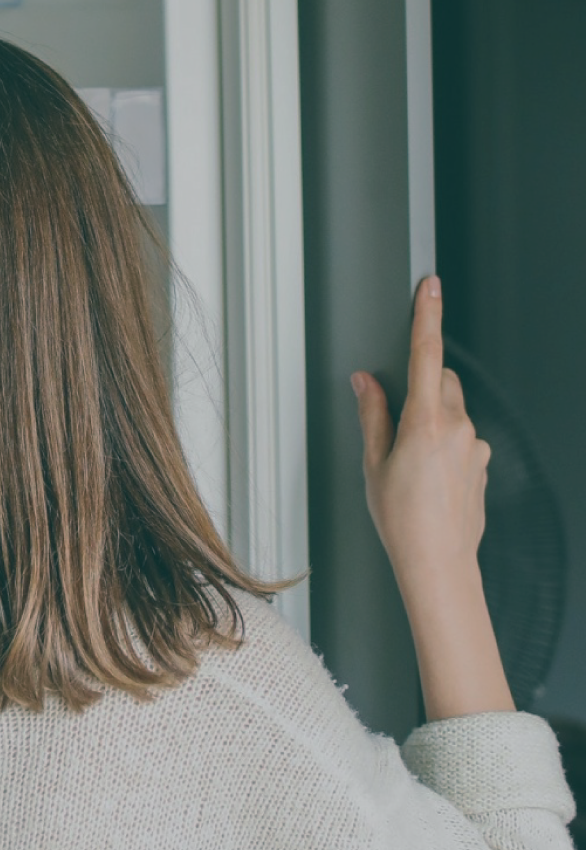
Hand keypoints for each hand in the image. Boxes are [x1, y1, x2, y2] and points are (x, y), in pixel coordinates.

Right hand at [351, 275, 489, 579]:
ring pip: (453, 411)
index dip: (427, 315)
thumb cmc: (403, 521)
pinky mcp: (483, 463)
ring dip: (432, 420)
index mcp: (425, 422)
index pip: (425, 354)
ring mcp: (475, 446)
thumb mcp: (374, 464)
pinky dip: (444, 445)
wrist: (439, 562)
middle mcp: (458, 428)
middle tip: (396, 421)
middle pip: (443, 381)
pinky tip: (428, 478)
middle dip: (422, 386)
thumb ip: (372, 415)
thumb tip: (366, 383)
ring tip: (410, 464)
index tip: (430, 287)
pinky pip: (462, 438)